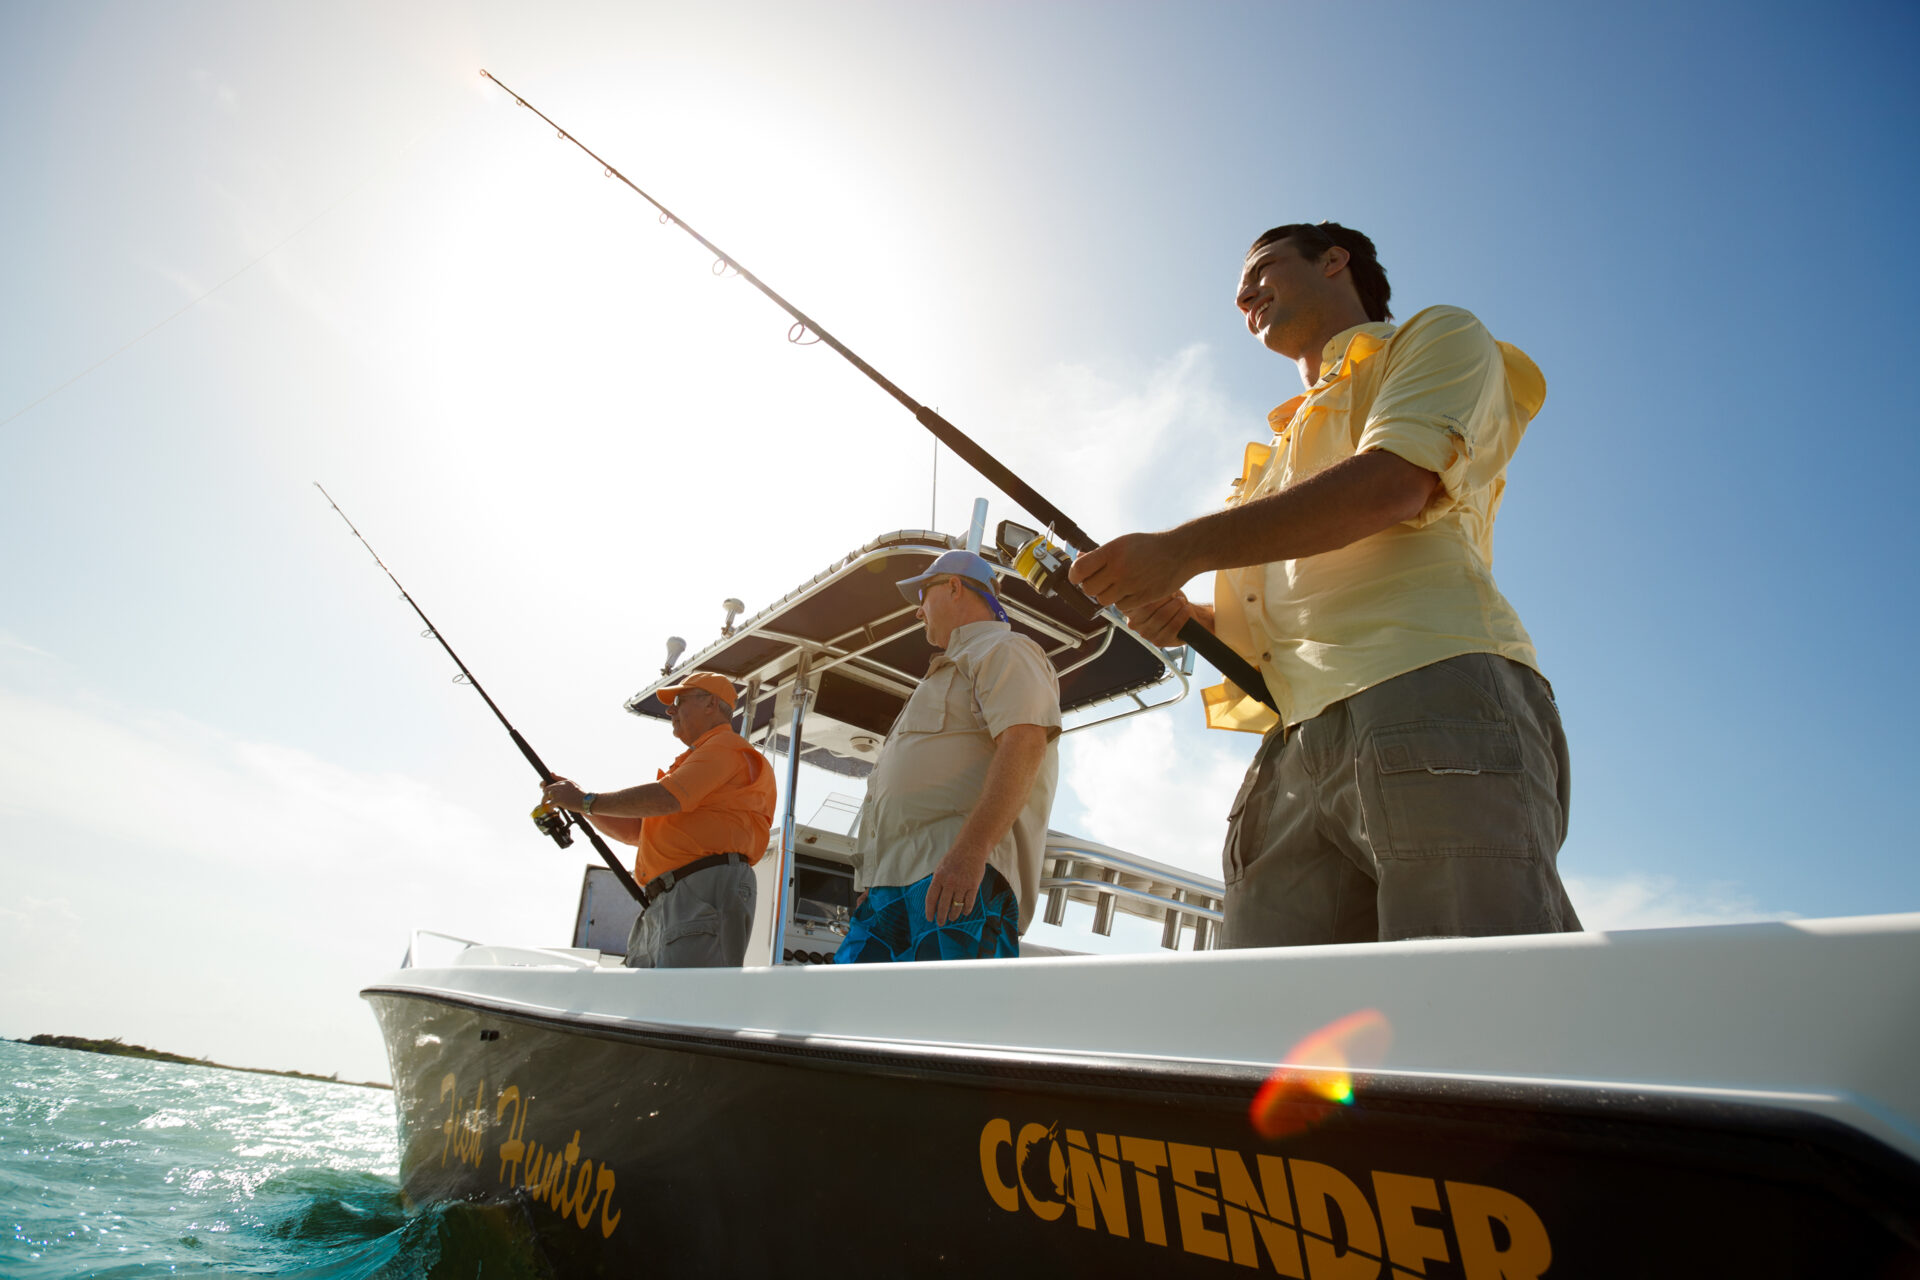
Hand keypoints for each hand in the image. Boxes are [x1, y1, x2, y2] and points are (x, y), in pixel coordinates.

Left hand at [542, 777, 584, 811]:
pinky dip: (549, 808)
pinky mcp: (558, 799)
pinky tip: (552, 810)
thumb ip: (561, 779)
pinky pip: (549, 804)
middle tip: (545, 801)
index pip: (552, 784)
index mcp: (564, 782)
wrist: (586, 801)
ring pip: (546, 796)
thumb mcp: (572, 783)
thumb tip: (551, 773)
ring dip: (544, 801)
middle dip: (545, 795)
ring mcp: (558, 792)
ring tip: (545, 806)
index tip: (546, 793)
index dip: (547, 789)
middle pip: (547, 789)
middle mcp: (560, 785)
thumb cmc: (581, 794)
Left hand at [924, 844, 988, 924]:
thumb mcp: (940, 868)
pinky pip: (969, 902)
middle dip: (941, 917)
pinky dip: (966, 910)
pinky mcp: (973, 885)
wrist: (971, 849)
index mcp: (938, 877)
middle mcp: (950, 882)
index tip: (930, 918)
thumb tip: (934, 900)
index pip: (931, 898)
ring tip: (952, 918)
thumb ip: (938, 883)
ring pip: (956, 906)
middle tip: (941, 923)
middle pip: (943, 905)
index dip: (930, 910)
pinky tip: (964, 912)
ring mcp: (962, 884)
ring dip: (953, 915)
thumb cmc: (954, 859)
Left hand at [1068, 531, 1191, 614]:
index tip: (1078, 577)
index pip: (1079, 569)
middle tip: (1101, 581)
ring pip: (1103, 600)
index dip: (1074, 576)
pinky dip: (1123, 602)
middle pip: (1089, 589)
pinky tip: (1130, 591)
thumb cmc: (1151, 547)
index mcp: (1112, 551)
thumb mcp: (1123, 543)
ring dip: (1107, 595)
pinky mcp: (1142, 597)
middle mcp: (1119, 568)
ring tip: (1117, 586)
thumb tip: (1079, 558)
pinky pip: (1121, 607)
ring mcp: (1131, 584)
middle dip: (1092, 587)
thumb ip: (1100, 554)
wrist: (1180, 552)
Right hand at [1124, 591, 1200, 646]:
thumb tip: (1150, 577)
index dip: (1151, 591)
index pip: (1134, 599)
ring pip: (1161, 617)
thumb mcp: (1158, 587)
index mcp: (1128, 608)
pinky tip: (1186, 610)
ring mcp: (1146, 634)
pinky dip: (1181, 616)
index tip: (1163, 586)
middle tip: (1175, 595)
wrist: (1185, 614)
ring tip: (1181, 601)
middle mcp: (1133, 623)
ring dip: (1175, 606)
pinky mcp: (1159, 642)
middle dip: (1165, 598)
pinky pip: (1172, 627)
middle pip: (1148, 608)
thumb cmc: (1170, 599)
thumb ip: (1150, 585)